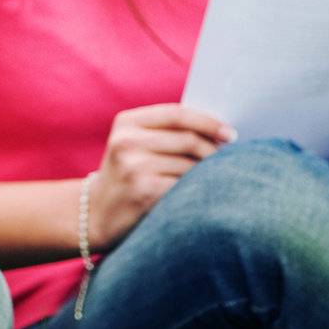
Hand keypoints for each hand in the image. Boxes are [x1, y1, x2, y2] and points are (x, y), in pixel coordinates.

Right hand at [86, 103, 234, 250]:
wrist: (97, 214)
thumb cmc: (128, 176)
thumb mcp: (134, 145)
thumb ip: (166, 132)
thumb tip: (221, 133)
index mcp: (126, 122)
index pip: (176, 114)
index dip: (208, 121)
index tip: (230, 133)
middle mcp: (126, 141)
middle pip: (188, 139)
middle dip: (214, 152)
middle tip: (231, 162)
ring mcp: (134, 166)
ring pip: (191, 165)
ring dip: (210, 174)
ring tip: (215, 181)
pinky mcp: (144, 192)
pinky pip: (186, 187)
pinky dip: (200, 191)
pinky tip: (202, 196)